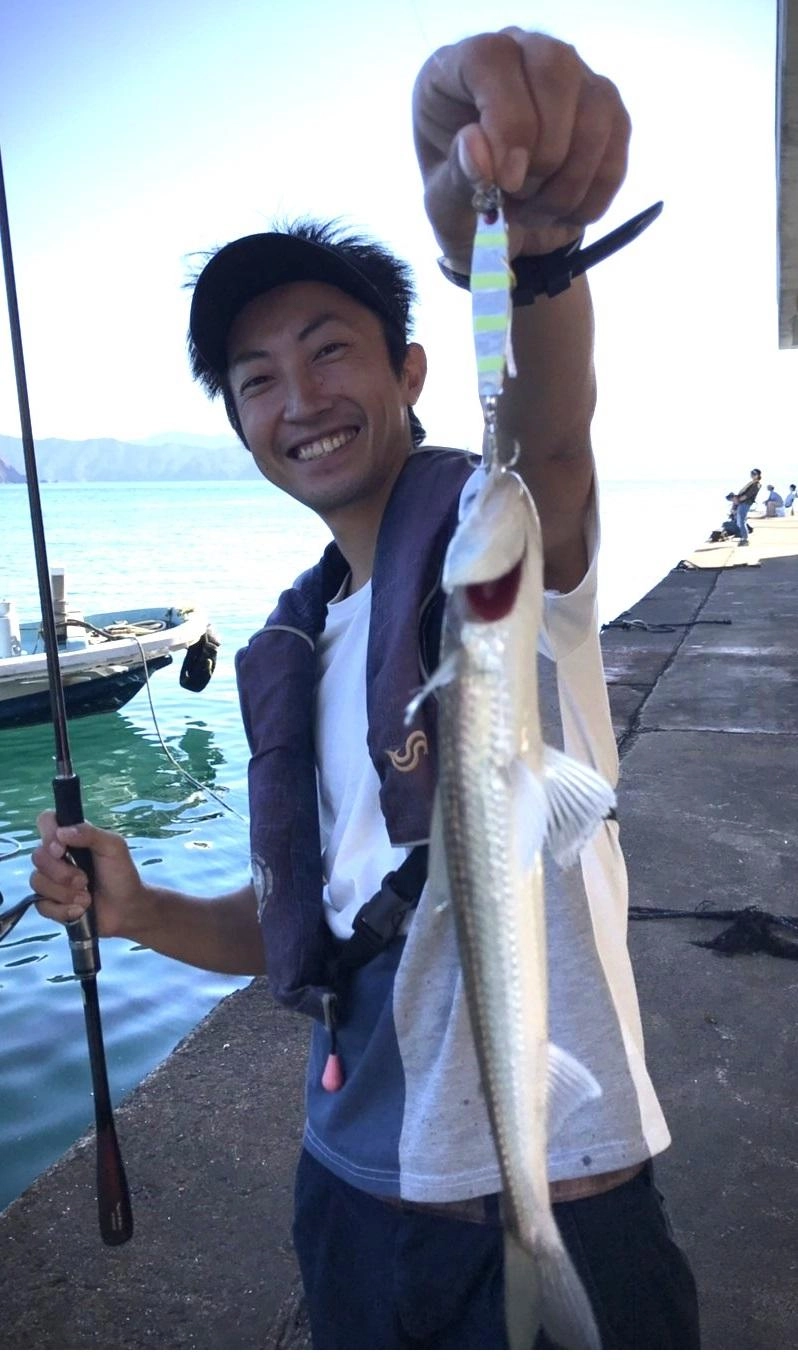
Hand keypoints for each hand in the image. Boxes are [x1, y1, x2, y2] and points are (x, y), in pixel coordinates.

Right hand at [31, 811, 145, 938]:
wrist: (127, 909)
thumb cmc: (121, 874)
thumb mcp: (113, 847)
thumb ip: (90, 834)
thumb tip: (61, 832)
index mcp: (70, 838)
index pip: (46, 821)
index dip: (48, 834)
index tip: (62, 849)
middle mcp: (57, 857)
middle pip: (37, 856)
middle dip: (62, 873)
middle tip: (85, 880)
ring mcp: (51, 881)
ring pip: (37, 882)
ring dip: (66, 893)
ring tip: (86, 897)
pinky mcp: (50, 904)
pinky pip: (41, 905)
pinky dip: (63, 910)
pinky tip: (80, 910)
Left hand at [413, 28, 630, 266]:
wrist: (503, 235)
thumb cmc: (462, 212)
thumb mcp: (443, 210)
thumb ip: (455, 180)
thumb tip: (478, 149)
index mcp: (460, 68)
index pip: (491, 58)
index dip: (506, 119)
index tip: (506, 181)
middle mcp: (519, 56)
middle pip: (555, 67)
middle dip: (547, 148)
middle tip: (522, 197)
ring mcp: (569, 78)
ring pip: (596, 105)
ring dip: (571, 178)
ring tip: (536, 214)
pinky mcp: (605, 110)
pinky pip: (618, 141)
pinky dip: (594, 192)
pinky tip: (565, 214)